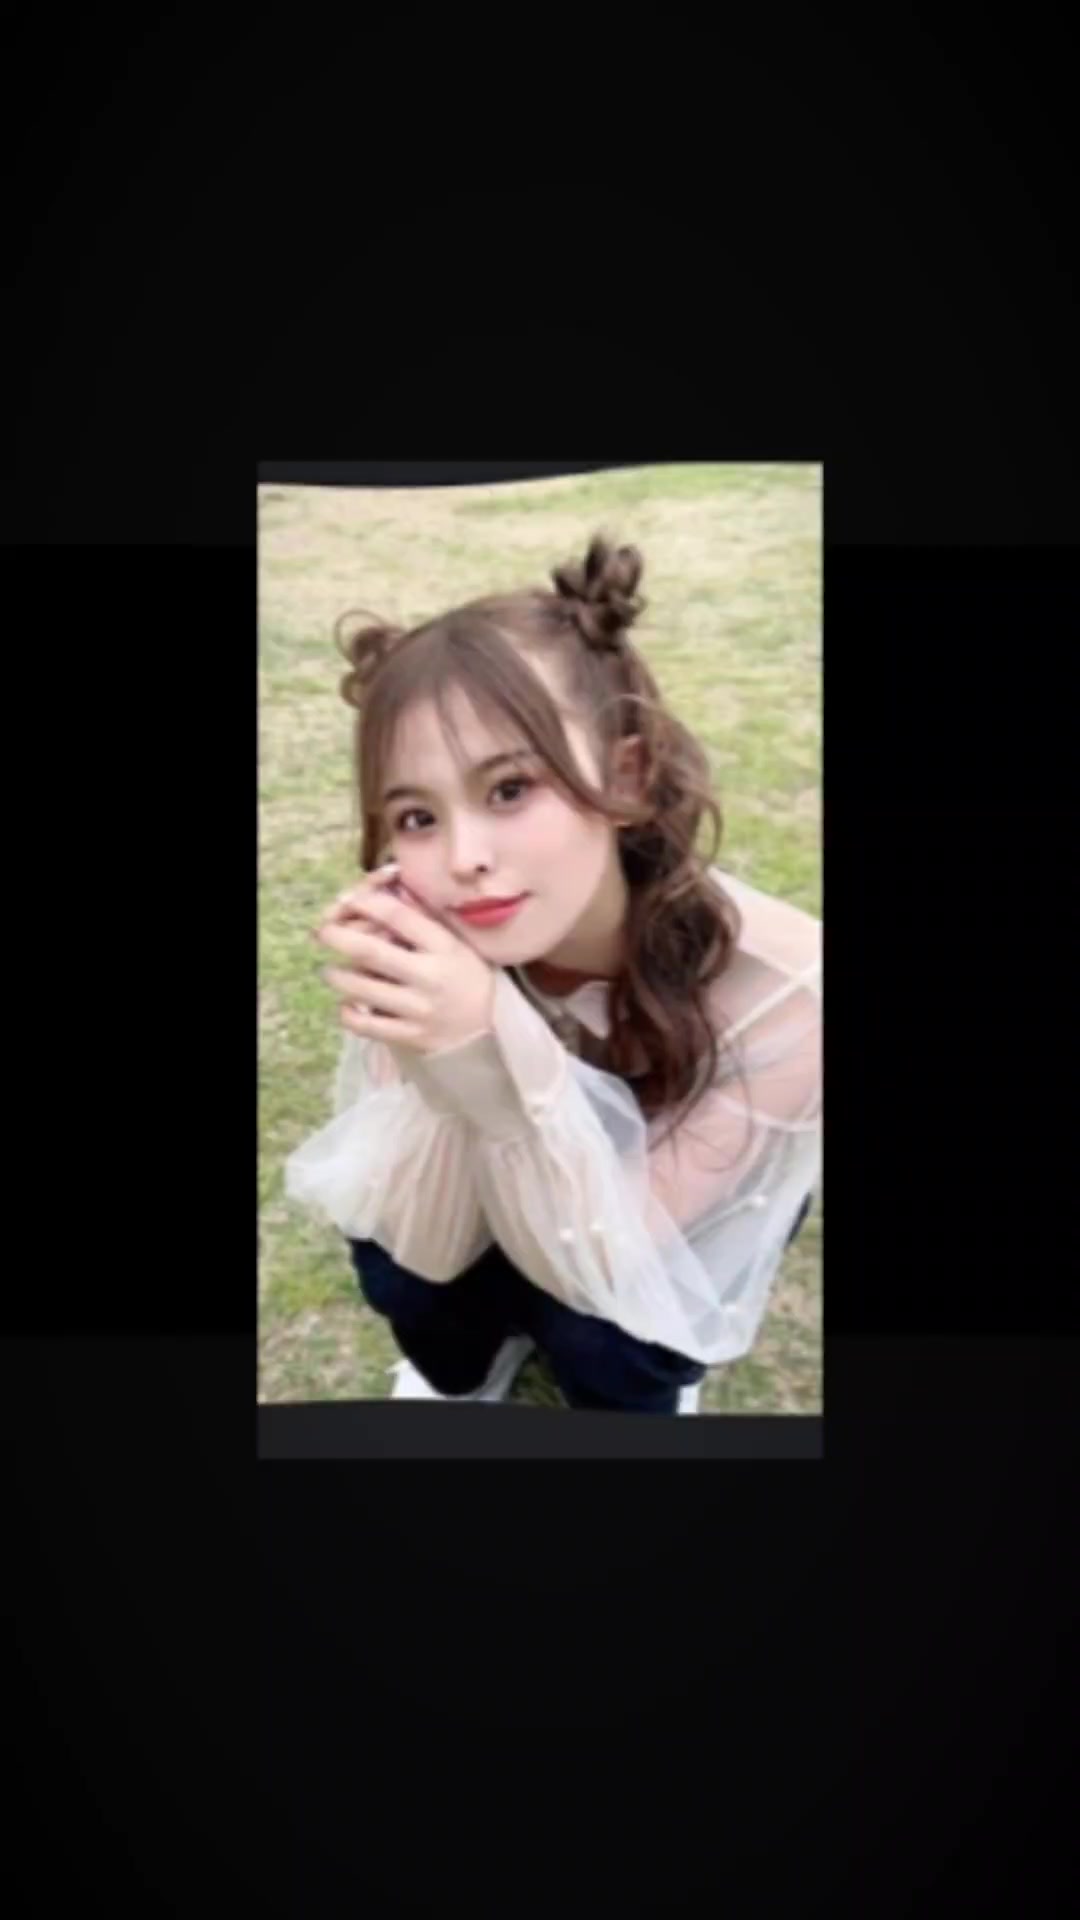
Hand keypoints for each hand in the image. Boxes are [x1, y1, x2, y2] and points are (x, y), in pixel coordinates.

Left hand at [316, 876, 496, 1054]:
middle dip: (337, 937)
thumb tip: (384, 891)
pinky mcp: (409, 1037)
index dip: (367, 903)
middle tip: (321, 932)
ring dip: (337, 976)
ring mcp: (418, 1010)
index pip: (398, 916)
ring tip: (330, 971)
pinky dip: (348, 1012)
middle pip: (371, 952)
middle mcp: (430, 977)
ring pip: (362, 989)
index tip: (348, 900)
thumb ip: (422, 920)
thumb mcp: (454, 943)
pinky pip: (365, 1024)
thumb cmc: (464, 977)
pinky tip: (347, 1003)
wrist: (488, 1030)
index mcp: (444, 947)